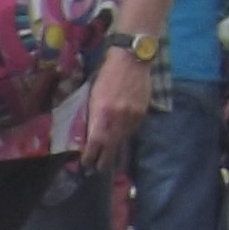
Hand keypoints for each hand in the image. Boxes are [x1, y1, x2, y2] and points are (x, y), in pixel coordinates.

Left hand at [82, 44, 152, 159]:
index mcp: (102, 113)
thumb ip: (93, 116)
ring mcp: (132, 117)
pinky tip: (121, 136)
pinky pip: (132, 130)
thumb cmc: (107, 74)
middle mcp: (118, 118)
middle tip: (98, 169)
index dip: (90, 156)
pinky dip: (125, 135)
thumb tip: (90, 135)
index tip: (86, 164)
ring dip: (115, 149)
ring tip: (109, 157)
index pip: (95, 142)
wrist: (131, 60)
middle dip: (104, 161)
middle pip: (111, 147)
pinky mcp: (142, 114)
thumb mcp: (93, 95)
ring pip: (123, 140)